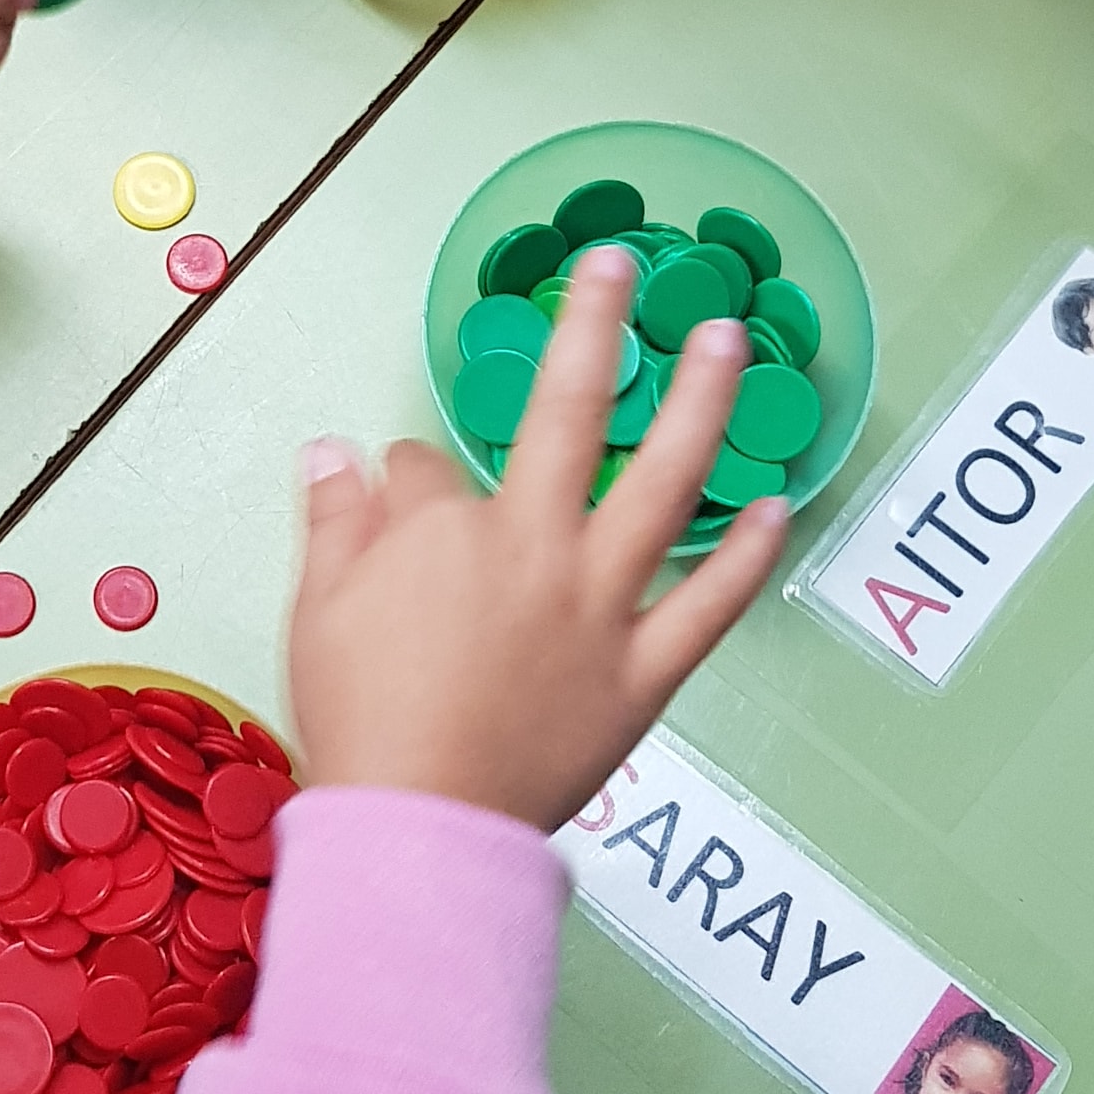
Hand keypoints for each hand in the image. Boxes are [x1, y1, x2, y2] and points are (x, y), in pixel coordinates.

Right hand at [285, 245, 783, 819]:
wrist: (420, 830)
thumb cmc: (362, 721)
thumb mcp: (318, 610)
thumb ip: (334, 520)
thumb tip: (334, 449)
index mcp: (450, 530)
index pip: (429, 473)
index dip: (405, 480)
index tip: (393, 496)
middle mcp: (536, 547)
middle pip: (571, 414)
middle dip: (595, 328)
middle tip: (622, 263)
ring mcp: (600, 607)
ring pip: (663, 485)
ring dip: (702, 405)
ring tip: (731, 340)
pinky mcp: (642, 673)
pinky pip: (708, 606)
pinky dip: (746, 557)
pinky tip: (776, 506)